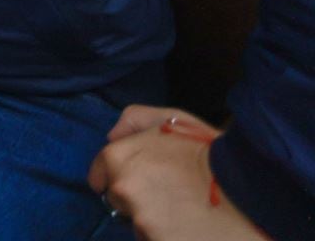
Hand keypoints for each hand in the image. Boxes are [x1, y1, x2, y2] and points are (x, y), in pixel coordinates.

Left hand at [89, 106, 260, 239]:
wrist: (249, 188)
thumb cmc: (212, 153)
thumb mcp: (172, 120)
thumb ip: (134, 120)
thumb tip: (111, 136)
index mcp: (118, 158)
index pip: (99, 175)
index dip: (120, 176)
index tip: (143, 180)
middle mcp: (123, 190)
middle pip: (119, 201)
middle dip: (138, 199)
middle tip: (171, 194)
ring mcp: (141, 221)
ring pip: (139, 225)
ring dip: (155, 221)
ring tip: (186, 212)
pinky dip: (169, 237)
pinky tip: (191, 228)